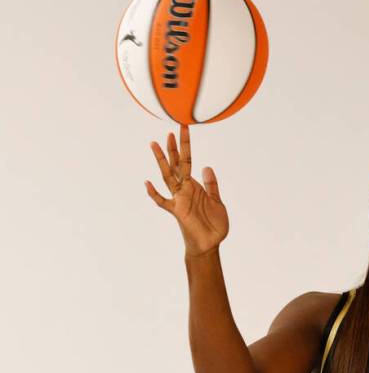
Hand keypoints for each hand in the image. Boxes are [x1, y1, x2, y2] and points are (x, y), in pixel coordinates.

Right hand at [145, 124, 228, 256]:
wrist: (210, 244)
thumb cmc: (213, 224)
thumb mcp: (217, 201)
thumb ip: (212, 185)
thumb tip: (207, 166)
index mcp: (194, 185)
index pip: (188, 161)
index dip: (186, 145)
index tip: (184, 128)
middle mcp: (184, 189)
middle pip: (176, 165)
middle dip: (173, 148)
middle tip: (169, 131)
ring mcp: (179, 199)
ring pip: (168, 176)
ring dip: (162, 161)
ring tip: (154, 144)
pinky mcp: (178, 211)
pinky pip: (163, 202)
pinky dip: (155, 193)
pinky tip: (147, 183)